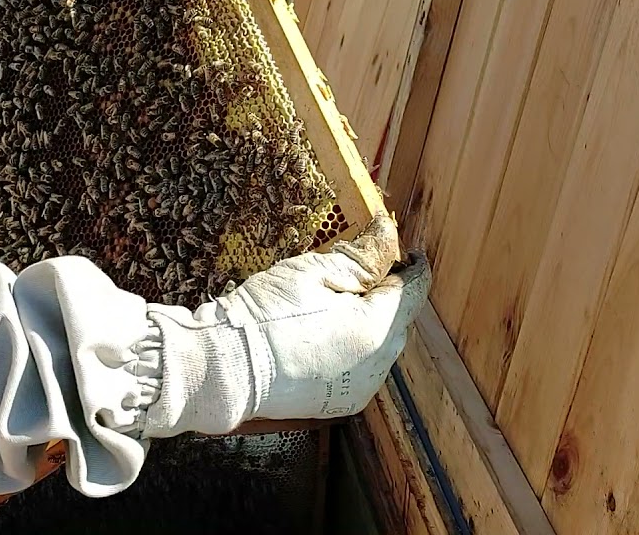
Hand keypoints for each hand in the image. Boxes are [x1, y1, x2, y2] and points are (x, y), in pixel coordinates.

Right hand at [142, 214, 429, 437]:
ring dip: (371, 324)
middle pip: (398, 320)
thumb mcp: (313, 271)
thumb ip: (360, 256)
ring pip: (381, 347)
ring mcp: (358, 389)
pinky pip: (361, 369)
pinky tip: (326, 335)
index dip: (412, 266)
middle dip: (387, 296)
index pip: (413, 290)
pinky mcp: (339, 403)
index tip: (407, 252)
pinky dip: (354, 350)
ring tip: (340, 304)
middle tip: (364, 272)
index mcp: (375, 329)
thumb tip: (389, 235)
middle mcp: (376, 366)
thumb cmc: (265, 314)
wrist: (225, 367)